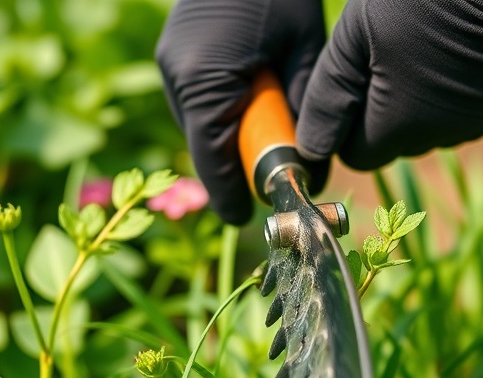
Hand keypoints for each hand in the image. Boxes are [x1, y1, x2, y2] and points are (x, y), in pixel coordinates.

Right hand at [156, 0, 328, 224]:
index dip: (229, 193)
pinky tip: (249, 103)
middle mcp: (176, 76)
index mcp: (204, 80)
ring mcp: (169, 64)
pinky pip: (195, 103)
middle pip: (202, 146)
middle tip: (270, 176)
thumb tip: (313, 163)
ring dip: (227, 139)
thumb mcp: (306, 53)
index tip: (242, 218)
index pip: (212, 158)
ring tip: (266, 135)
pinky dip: (220, 114)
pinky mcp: (173, 55)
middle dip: (234, 166)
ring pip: (197, 127)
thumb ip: (306, 111)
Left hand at [296, 0, 482, 169]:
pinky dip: (437, 100)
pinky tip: (439, 58)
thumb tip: (310, 149)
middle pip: (388, 145)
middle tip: (379, 57)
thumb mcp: (355, 39)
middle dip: (376, 115)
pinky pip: (447, 121)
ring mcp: (466, 127)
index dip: (346, 123)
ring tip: (410, 52)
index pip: (355, 155)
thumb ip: (328, 98)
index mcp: (397, 126)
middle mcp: (435, 138)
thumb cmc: (416, 0)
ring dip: (407, 107)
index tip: (351, 80)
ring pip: (418, 132)